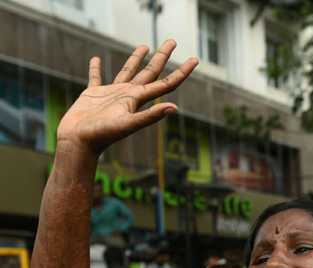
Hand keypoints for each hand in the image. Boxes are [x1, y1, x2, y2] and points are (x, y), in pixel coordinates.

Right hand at [56, 39, 197, 156]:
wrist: (78, 143)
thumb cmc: (102, 135)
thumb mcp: (128, 124)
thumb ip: (150, 116)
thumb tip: (174, 108)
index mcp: (138, 99)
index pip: (166, 84)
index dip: (182, 72)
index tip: (195, 59)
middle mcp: (128, 95)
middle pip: (150, 72)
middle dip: (162, 56)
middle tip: (173, 41)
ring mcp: (111, 95)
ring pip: (127, 71)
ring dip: (136, 59)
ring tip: (145, 46)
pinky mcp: (92, 95)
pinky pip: (96, 77)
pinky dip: (96, 68)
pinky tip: (96, 59)